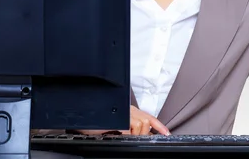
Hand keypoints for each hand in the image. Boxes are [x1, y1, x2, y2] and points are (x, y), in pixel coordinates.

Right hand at [54, 106, 169, 136]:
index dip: (159, 126)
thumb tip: (141, 135)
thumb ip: (129, 127)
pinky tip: (122, 135)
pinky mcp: (117, 118)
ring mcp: (123, 112)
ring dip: (136, 135)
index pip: (149, 117)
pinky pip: (130, 129)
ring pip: (141, 125)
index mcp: (130, 109)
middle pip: (146, 122)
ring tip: (125, 137)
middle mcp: (129, 109)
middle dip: (144, 134)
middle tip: (136, 139)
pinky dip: (128, 135)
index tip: (166, 133)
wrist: (82, 117)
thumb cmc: (96, 121)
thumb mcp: (117, 125)